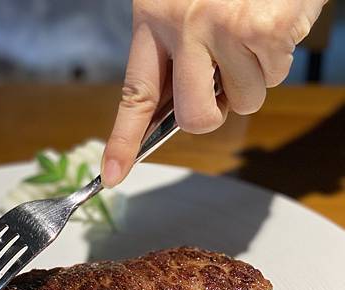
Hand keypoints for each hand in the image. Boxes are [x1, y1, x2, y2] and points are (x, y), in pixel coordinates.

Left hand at [101, 0, 326, 186]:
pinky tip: (269, 25)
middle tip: (221, 86)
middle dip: (213, 112)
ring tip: (249, 36)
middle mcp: (184, 25)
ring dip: (251, 78)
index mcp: (152, 18)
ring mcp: (225, 28)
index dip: (123, 139)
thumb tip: (177, 112)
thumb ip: (175, 55)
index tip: (113, 173)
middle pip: (194, 117)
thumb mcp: (180, 4)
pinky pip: (273, 77)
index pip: (133, 94)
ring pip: (243, 101)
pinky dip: (276, 59)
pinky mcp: (265, 31)